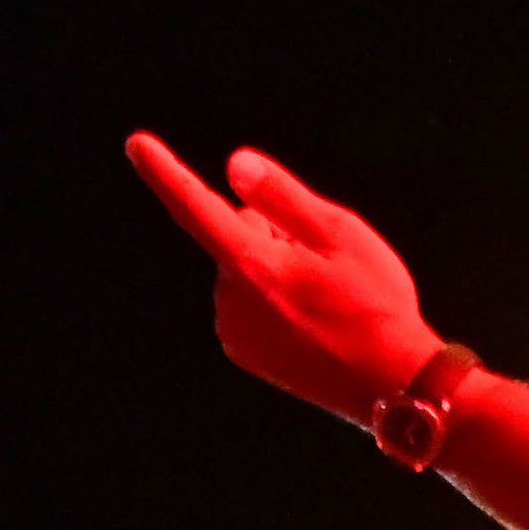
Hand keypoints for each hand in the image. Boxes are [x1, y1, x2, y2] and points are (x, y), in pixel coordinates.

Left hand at [121, 134, 439, 424]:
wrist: (392, 386)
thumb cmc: (373, 305)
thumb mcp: (340, 235)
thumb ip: (282, 197)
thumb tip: (235, 164)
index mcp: (250, 265)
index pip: (194, 206)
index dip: (164, 171)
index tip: (136, 143)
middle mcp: (230, 300)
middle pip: (239, 235)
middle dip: (274, 234)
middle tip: (329, 264)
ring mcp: (235, 331)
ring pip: (247, 271)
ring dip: (280, 270)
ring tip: (329, 299)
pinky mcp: (245, 352)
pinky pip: (251, 305)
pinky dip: (277, 301)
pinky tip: (317, 321)